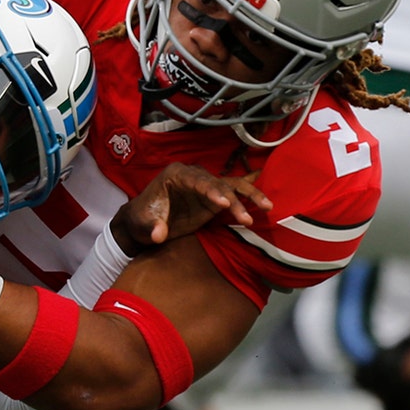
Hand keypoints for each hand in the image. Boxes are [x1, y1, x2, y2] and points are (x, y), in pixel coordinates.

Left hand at [111, 163, 271, 254]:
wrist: (143, 222)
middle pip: (217, 183)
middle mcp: (193, 176)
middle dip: (232, 199)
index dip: (209, 190)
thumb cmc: (142, 218)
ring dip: (249, 196)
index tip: (222, 203)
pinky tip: (267, 204)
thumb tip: (159, 234)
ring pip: (231, 186)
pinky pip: (235, 195)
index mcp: (175, 175)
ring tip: (267, 207)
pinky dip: (249, 199)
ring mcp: (205, 186)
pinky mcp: (214, 199)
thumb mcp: (144, 223)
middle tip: (244, 216)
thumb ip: (153, 227)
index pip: (195, 180)